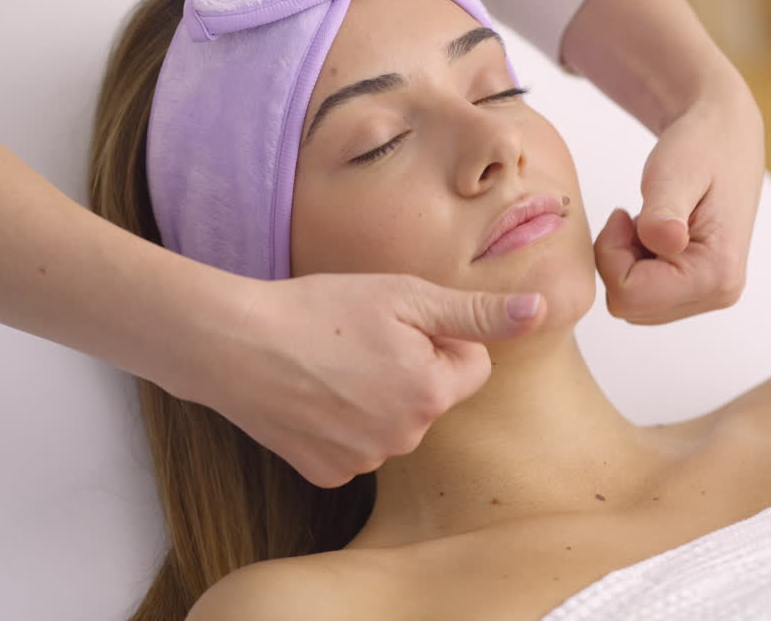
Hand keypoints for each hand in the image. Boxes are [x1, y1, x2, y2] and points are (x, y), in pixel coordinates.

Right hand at [202, 273, 544, 486]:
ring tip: (329, 365)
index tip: (397, 323)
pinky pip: (356, 447)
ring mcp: (364, 462)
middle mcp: (404, 438)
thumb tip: (538, 311)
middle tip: (358, 340)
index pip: (471, 366)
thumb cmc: (316, 310)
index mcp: (430, 393)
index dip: (439, 338)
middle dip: (409, 369)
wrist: (232, 344)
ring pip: (394, 423)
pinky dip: (341, 424)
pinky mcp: (327, 473)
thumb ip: (474, 312)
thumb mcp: (402, 296)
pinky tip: (312, 396)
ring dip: (375, 397)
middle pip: (432, 397)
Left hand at [594, 86, 763, 322]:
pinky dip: (635, 265)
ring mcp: (710, 294)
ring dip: (626, 263)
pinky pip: (644, 295)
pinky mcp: (699, 288)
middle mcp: (718, 293)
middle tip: (635, 218)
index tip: (623, 214)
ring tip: (649, 223)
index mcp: (716, 273)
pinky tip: (653, 234)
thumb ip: (664, 211)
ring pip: (633, 303)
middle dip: (617, 261)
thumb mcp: (673, 172)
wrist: (725, 137)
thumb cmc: (699, 148)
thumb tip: (665, 242)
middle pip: (630, 305)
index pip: (630, 295)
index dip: (611, 254)